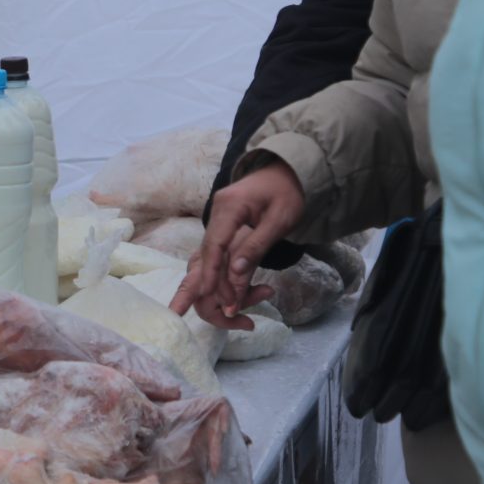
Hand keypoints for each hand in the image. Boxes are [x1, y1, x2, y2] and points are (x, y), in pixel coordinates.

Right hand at [173, 162, 306, 325]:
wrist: (287, 170)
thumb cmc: (287, 191)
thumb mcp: (280, 219)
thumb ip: (257, 245)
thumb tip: (236, 273)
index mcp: (229, 207)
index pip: (214, 245)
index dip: (211, 272)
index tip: (209, 295)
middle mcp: (216, 214)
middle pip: (203, 256)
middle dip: (204, 286)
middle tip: (195, 313)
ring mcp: (217, 222)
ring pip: (207, 259)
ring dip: (217, 286)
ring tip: (233, 310)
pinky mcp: (222, 230)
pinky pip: (217, 257)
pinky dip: (223, 277)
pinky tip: (233, 294)